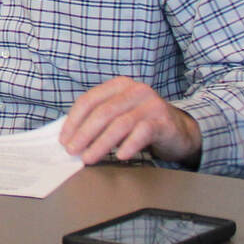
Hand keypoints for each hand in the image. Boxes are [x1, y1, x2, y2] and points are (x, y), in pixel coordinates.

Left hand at [60, 78, 201, 166]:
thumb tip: (70, 138)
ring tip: (89, 158)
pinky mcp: (164, 121)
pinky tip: (120, 156)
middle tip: (72, 150)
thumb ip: (99, 120)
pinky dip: (129, 145)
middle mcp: (135, 90)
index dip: (74, 120)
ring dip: (101, 143)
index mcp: (119, 85)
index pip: (89, 100)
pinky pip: (142, 132)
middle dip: (84, 133)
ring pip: (120, 124)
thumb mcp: (119, 115)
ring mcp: (151, 104)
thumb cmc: (143, 123)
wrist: (180, 131)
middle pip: (103, 112)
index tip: (64, 138)